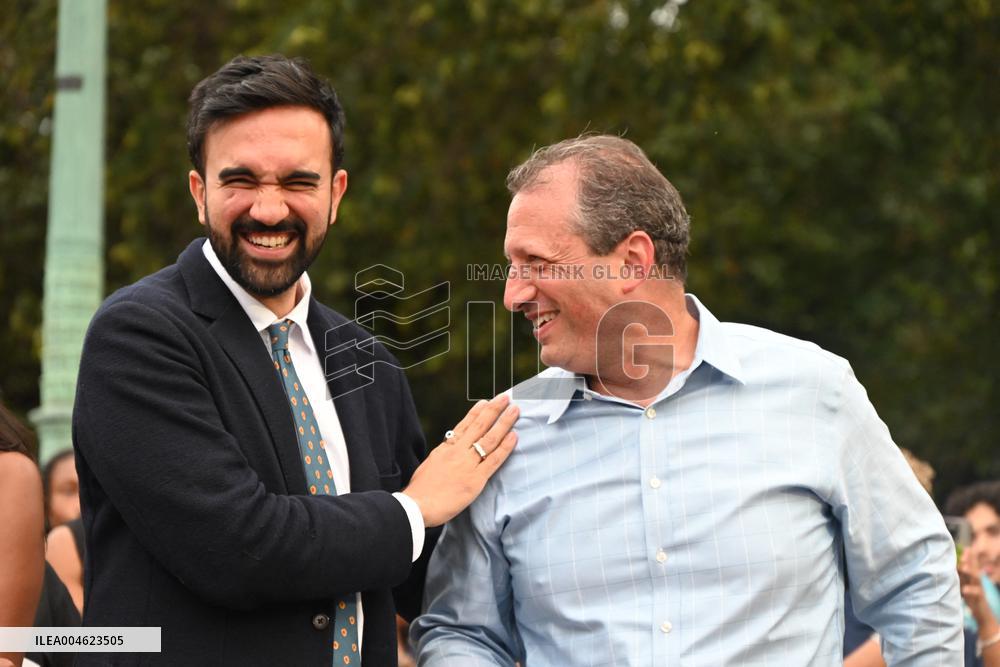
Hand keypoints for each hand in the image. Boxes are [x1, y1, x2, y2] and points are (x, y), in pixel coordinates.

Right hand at [403, 394, 518, 526]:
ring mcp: (467, 464)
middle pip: (479, 426)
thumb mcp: (429, 466)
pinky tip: (514, 436)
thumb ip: (442, 457)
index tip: (485, 401)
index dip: (476, 412)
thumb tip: (448, 451)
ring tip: (515, 410)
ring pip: (489, 438)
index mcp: (445, 449)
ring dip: (504, 423)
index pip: (464, 426)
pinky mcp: (476, 480)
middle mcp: (457, 452)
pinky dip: (505, 447)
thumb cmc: (419, 491)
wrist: (416, 506)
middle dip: (493, 410)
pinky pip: (494, 460)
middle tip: (505, 397)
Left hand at [959, 549, 999, 631]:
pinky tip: (965, 589)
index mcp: (973, 580)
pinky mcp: (979, 601)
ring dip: (971, 573)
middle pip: (975, 570)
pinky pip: (976, 595)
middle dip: (971, 560)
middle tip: (967, 551)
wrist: (983, 617)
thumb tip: (952, 568)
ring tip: (964, 566)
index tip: (966, 548)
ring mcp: (979, 592)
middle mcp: (977, 584)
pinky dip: (970, 591)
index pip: (971, 566)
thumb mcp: (965, 587)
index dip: (969, 557)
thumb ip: (961, 578)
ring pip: (976, 581)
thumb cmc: (972, 600)